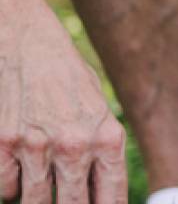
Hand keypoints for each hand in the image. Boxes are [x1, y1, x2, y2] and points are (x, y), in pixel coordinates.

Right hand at [0, 25, 126, 203]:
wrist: (30, 44)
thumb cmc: (69, 80)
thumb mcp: (99, 112)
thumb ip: (102, 152)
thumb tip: (100, 194)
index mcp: (106, 138)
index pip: (111, 197)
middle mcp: (74, 145)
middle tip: (66, 201)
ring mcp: (35, 147)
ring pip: (33, 202)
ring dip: (36, 198)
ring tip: (42, 181)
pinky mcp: (3, 143)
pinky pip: (4, 188)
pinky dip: (9, 186)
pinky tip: (18, 167)